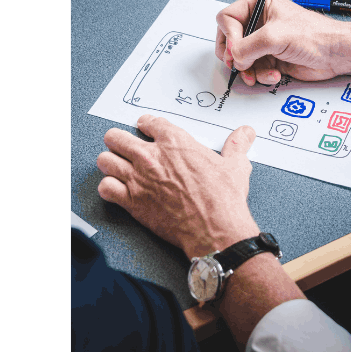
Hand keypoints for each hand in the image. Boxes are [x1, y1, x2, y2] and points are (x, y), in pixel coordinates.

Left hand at [97, 115, 260, 259]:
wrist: (215, 229)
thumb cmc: (223, 199)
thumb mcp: (235, 167)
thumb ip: (237, 145)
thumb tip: (245, 133)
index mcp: (175, 142)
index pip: (149, 122)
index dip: (146, 125)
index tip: (146, 128)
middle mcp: (151, 157)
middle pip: (116, 137)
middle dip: (119, 141)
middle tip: (125, 147)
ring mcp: (138, 179)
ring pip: (105, 160)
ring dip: (111, 163)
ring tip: (117, 167)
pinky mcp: (132, 201)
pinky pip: (105, 188)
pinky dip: (109, 188)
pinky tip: (117, 190)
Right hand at [215, 0, 350, 84]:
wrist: (335, 54)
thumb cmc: (314, 35)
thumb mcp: (275, 36)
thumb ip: (248, 47)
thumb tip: (234, 57)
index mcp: (258, 4)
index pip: (227, 18)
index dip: (229, 36)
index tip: (237, 50)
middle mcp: (258, 22)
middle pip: (230, 40)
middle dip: (235, 56)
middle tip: (240, 65)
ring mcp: (264, 42)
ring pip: (241, 59)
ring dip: (249, 70)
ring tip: (259, 73)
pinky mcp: (271, 59)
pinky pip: (254, 70)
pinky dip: (262, 75)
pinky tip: (275, 74)